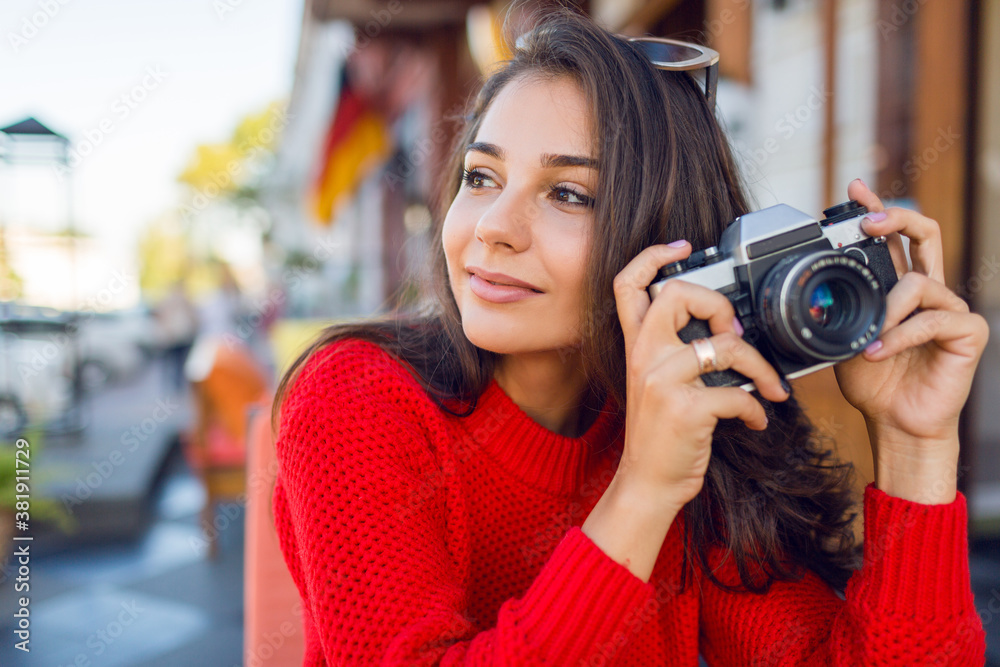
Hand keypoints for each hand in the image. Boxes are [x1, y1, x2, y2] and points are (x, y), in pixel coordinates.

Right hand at [612, 242, 790, 510]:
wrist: (647, 483)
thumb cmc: (660, 435)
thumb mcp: (655, 385)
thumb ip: (674, 352)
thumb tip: (723, 332)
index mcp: (637, 347)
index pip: (628, 285)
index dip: (653, 256)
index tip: (683, 248)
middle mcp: (644, 357)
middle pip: (678, 295)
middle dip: (717, 304)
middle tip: (731, 332)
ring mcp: (662, 381)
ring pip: (725, 345)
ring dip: (761, 366)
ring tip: (768, 386)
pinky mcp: (686, 409)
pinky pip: (739, 393)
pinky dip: (756, 409)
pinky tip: (755, 421)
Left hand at [834, 180, 988, 454]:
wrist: (895, 421)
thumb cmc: (873, 381)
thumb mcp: (844, 338)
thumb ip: (839, 310)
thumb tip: (809, 291)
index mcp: (900, 288)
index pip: (896, 238)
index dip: (879, 210)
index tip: (856, 189)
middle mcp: (929, 291)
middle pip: (926, 233)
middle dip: (896, 218)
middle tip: (868, 223)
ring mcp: (950, 309)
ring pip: (918, 282)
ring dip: (886, 309)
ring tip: (869, 338)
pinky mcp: (968, 331)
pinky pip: (932, 319)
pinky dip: (900, 335)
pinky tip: (880, 352)